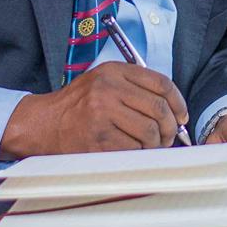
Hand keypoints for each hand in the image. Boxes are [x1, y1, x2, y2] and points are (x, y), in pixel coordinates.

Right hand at [3, 62, 188, 156]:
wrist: (44, 123)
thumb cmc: (79, 105)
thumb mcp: (103, 82)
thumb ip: (134, 88)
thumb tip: (173, 110)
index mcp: (113, 72)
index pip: (161, 83)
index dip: (178, 102)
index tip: (182, 116)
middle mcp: (107, 89)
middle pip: (158, 110)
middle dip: (170, 128)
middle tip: (169, 137)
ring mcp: (101, 114)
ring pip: (149, 132)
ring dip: (155, 144)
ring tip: (149, 146)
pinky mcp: (97, 139)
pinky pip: (133, 150)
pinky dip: (138, 154)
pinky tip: (131, 151)